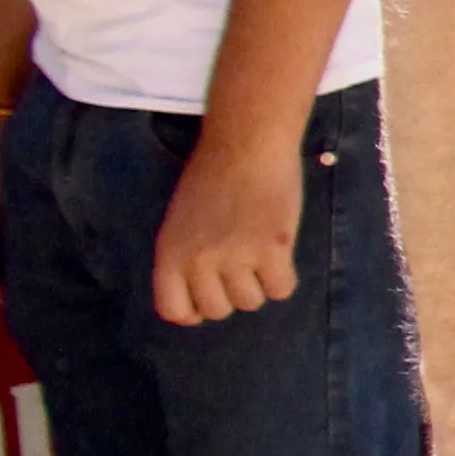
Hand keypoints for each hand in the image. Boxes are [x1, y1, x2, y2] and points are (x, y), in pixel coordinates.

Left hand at [150, 123, 303, 325]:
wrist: (247, 145)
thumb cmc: (213, 177)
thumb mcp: (181, 222)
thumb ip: (186, 257)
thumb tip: (205, 293)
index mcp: (170, 254)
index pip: (174, 310)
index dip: (196, 310)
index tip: (212, 293)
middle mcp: (199, 261)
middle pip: (218, 310)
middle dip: (232, 294)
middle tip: (242, 267)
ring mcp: (236, 257)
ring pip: (251, 302)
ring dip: (260, 284)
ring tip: (261, 254)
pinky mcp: (272, 250)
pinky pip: (281, 289)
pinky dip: (284, 278)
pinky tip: (281, 254)